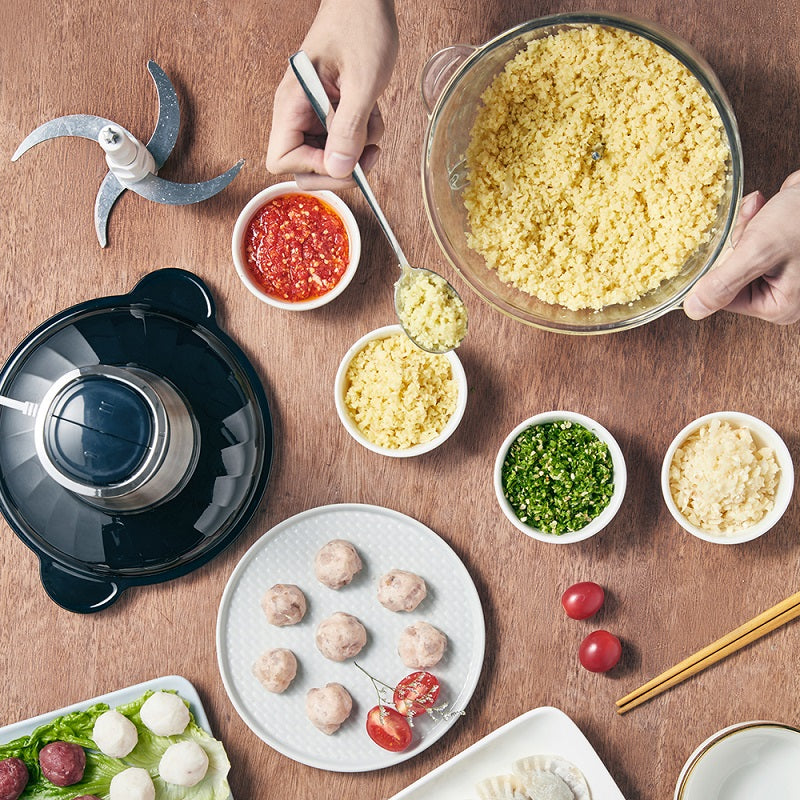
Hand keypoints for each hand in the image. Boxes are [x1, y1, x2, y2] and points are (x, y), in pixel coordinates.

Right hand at [266, 0, 398, 189]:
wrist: (366, 1)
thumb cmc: (360, 27)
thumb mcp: (362, 82)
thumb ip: (349, 128)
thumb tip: (338, 169)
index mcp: (292, 102)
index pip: (282, 159)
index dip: (312, 168)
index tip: (343, 158)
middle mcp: (296, 111)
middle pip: (304, 166)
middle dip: (340, 167)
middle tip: (368, 155)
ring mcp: (312, 113)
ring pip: (327, 157)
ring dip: (356, 150)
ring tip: (373, 123)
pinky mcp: (329, 112)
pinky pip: (341, 141)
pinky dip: (361, 136)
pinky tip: (372, 115)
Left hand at [684, 170, 799, 323]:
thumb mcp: (759, 251)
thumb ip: (723, 283)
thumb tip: (693, 310)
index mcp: (778, 306)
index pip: (723, 297)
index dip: (721, 267)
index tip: (736, 245)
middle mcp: (782, 293)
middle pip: (730, 273)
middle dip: (738, 243)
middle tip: (757, 225)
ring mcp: (784, 272)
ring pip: (739, 251)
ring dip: (746, 226)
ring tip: (765, 212)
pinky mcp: (784, 250)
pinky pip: (754, 236)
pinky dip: (757, 218)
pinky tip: (769, 205)